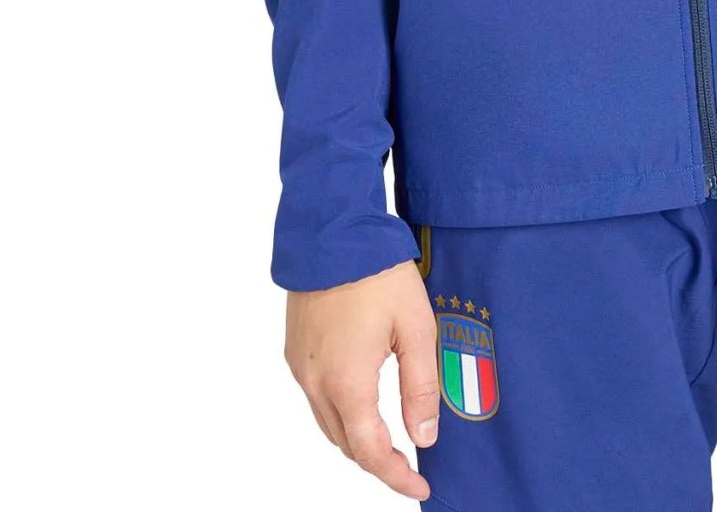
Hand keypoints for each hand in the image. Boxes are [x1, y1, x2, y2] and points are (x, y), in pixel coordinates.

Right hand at [285, 259, 440, 498]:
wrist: (331, 230)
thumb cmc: (377, 273)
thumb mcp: (416, 327)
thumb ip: (421, 387)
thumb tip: (422, 436)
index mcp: (347, 383)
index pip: (371, 452)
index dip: (396, 477)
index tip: (420, 487)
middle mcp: (315, 382)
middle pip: (346, 445)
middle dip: (378, 462)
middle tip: (410, 467)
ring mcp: (299, 367)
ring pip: (328, 424)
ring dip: (357, 440)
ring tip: (390, 441)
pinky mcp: (294, 350)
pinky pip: (316, 398)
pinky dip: (340, 413)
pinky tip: (362, 403)